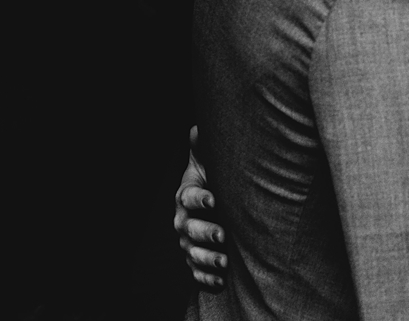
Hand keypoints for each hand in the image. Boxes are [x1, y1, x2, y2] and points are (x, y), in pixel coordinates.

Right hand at [173, 125, 228, 288]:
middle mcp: (184, 220)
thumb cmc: (215, 177)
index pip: (187, 197)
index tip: (214, 200)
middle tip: (223, 236)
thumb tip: (198, 128)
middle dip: (205, 233)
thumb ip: (205, 146)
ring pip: (192, 253)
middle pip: (188, 228)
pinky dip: (206, 278)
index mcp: (186, 194)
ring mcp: (188, 242)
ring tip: (224, 261)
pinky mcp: (196, 260)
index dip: (199, 199)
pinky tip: (220, 281)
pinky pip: (197, 272)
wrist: (216, 202)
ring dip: (207, 259)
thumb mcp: (210, 160)